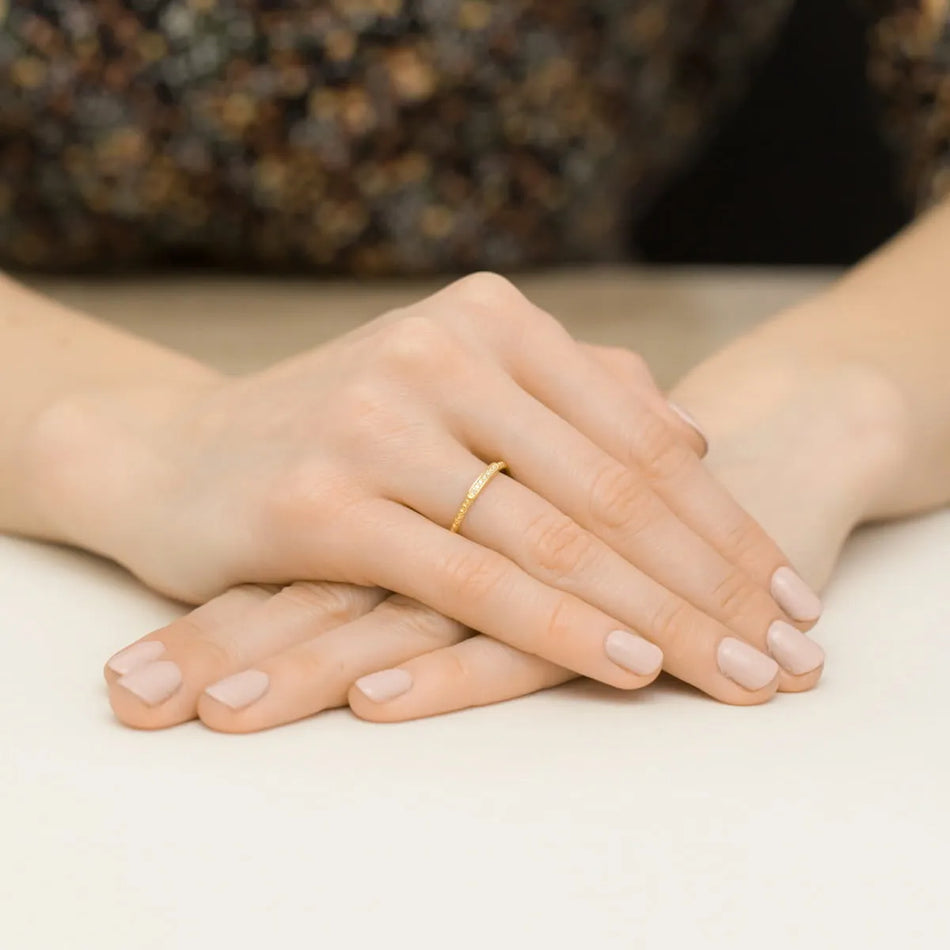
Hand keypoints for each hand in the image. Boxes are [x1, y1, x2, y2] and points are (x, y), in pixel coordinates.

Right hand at [91, 274, 821, 727]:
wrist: (174, 457)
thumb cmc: (333, 431)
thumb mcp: (456, 391)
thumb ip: (573, 397)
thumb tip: (689, 434)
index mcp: (486, 319)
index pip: (640, 433)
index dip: (723, 521)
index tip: (783, 588)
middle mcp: (440, 351)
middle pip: (615, 485)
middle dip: (713, 579)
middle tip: (785, 647)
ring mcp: (378, 419)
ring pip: (553, 533)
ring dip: (657, 613)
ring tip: (732, 670)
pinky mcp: (324, 499)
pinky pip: (470, 576)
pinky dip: (556, 625)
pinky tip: (628, 665)